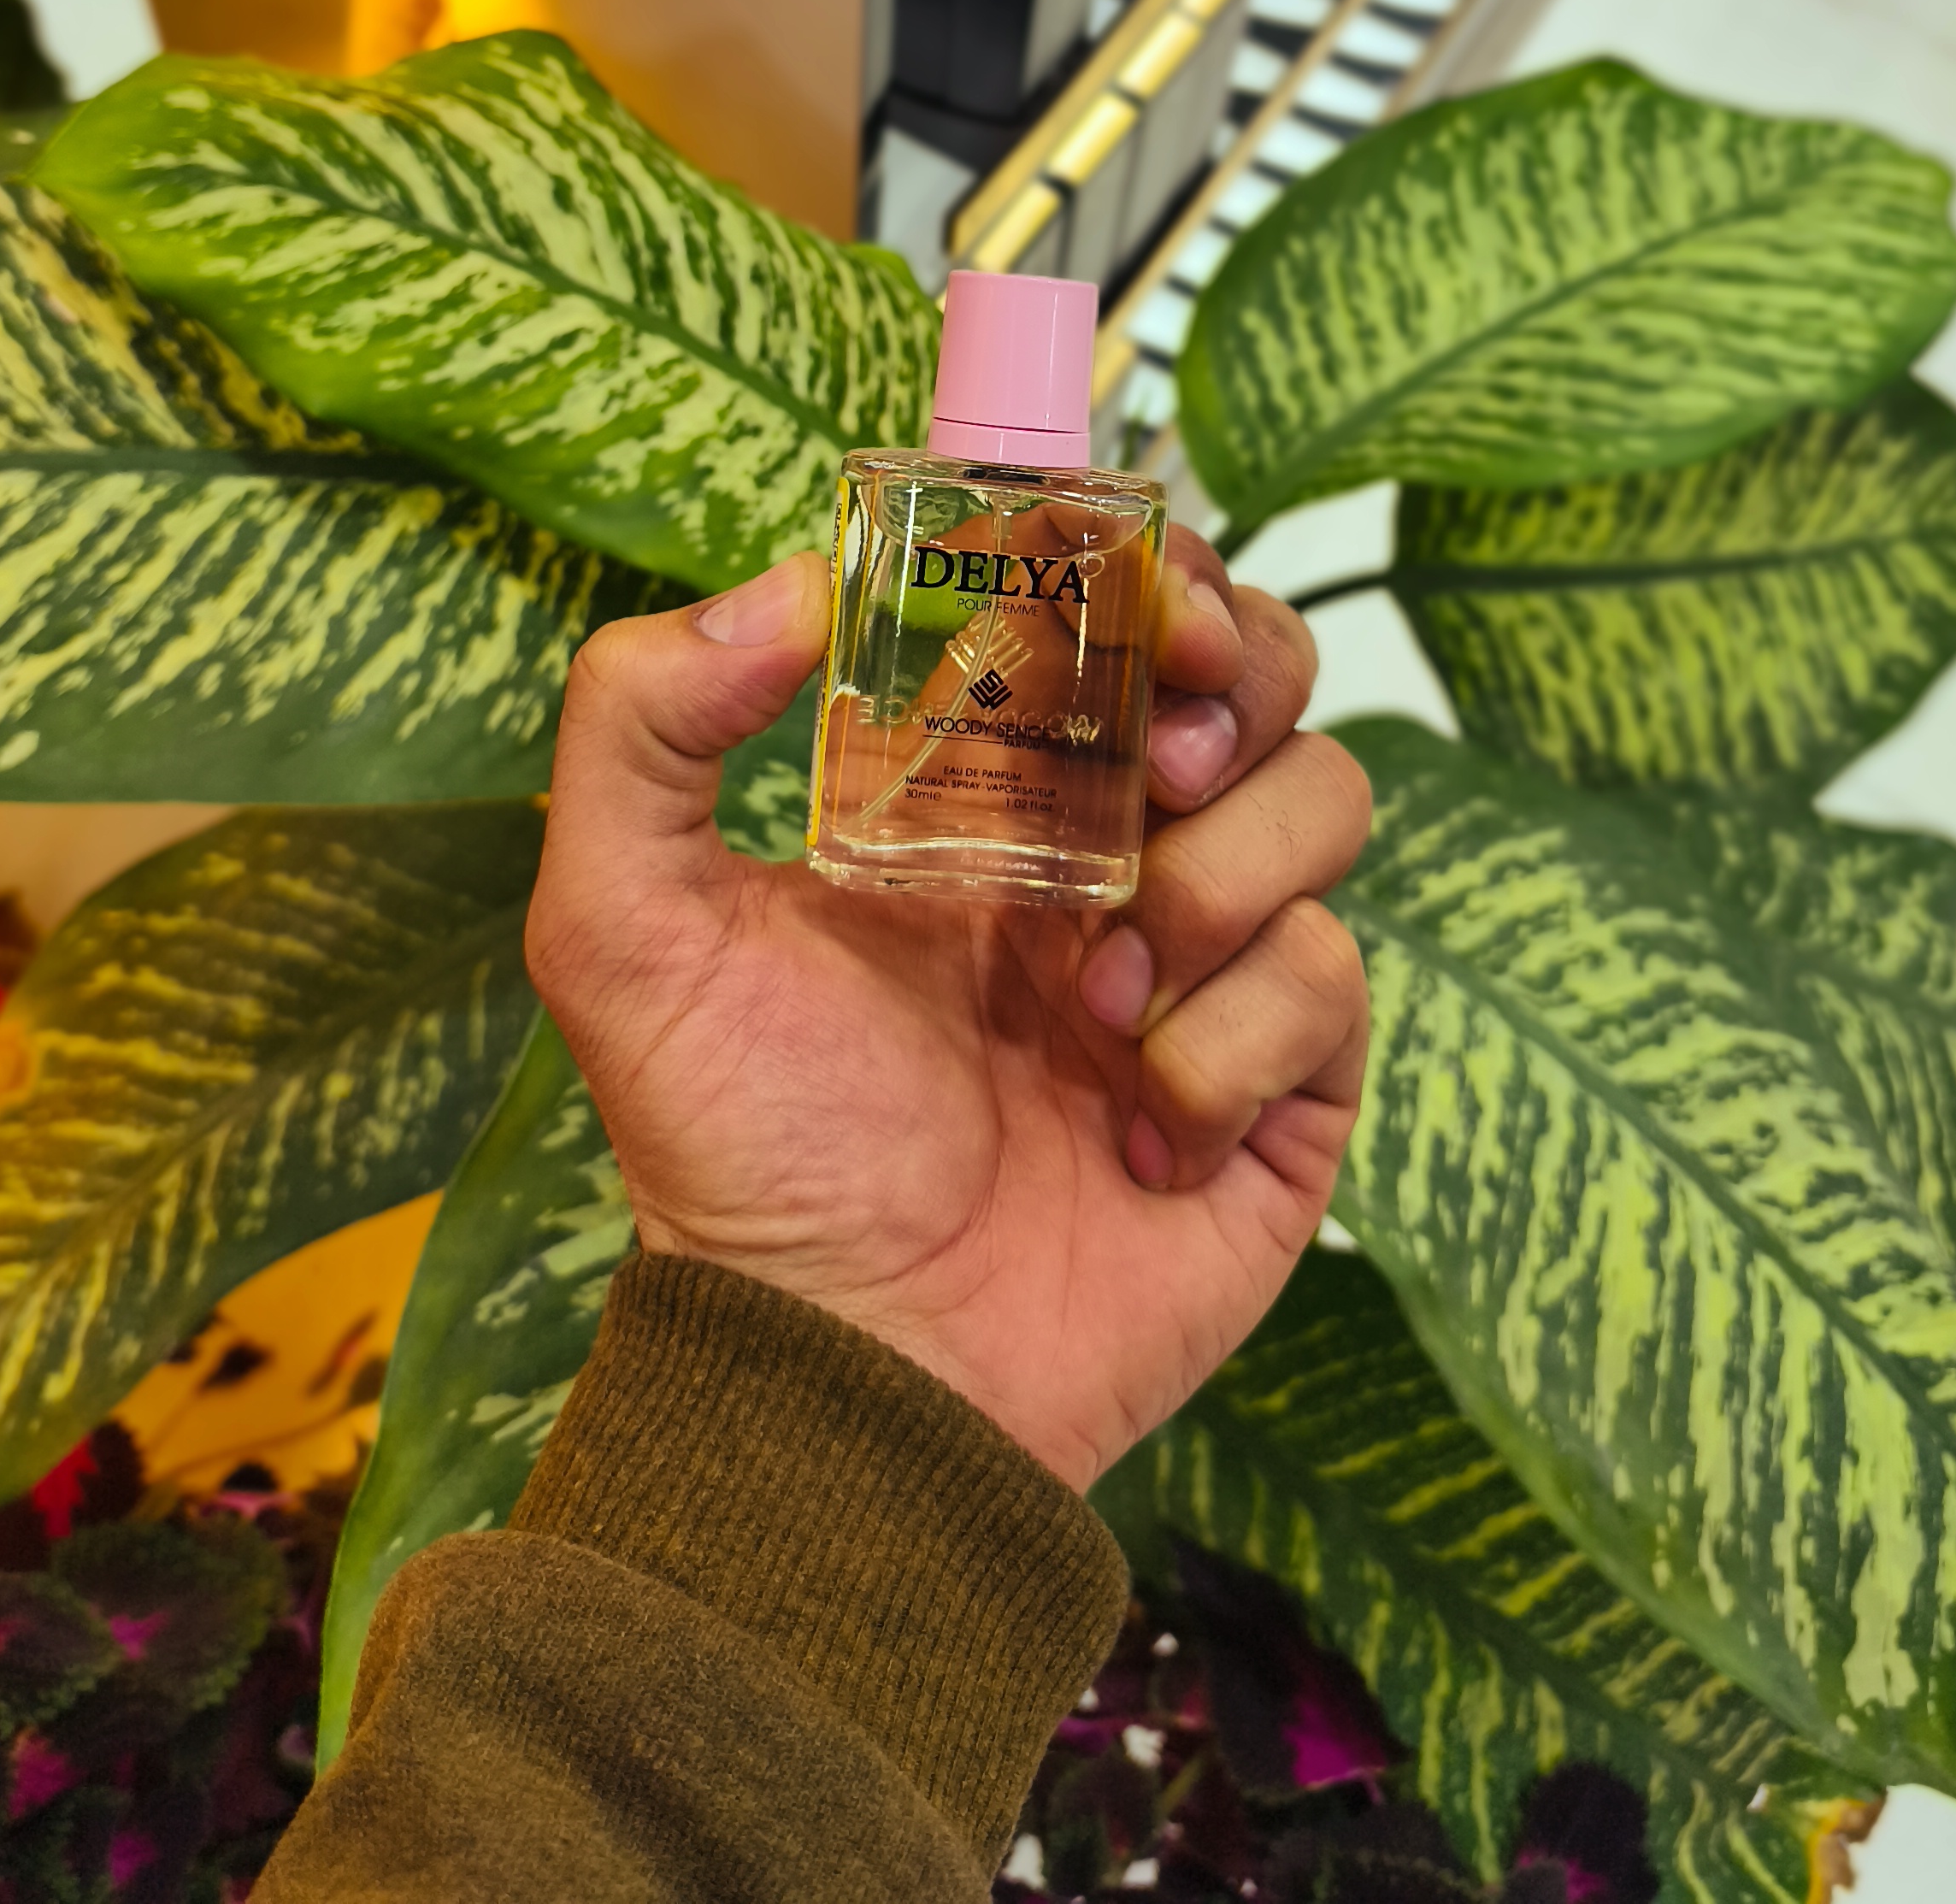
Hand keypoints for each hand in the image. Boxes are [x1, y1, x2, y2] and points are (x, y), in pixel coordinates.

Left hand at [524, 532, 1369, 1493]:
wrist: (845, 1382)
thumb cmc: (735, 1158)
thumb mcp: (620, 925)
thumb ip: (641, 723)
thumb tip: (785, 579)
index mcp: (989, 792)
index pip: (1120, 611)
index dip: (1158, 573)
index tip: (1146, 594)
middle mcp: (1112, 856)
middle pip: (1261, 679)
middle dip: (1238, 682)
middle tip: (1161, 763)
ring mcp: (1207, 969)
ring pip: (1324, 803)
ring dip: (1223, 876)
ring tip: (1097, 990)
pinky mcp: (1281, 1094)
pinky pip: (1334, 983)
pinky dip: (1236, 1039)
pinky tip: (1138, 1121)